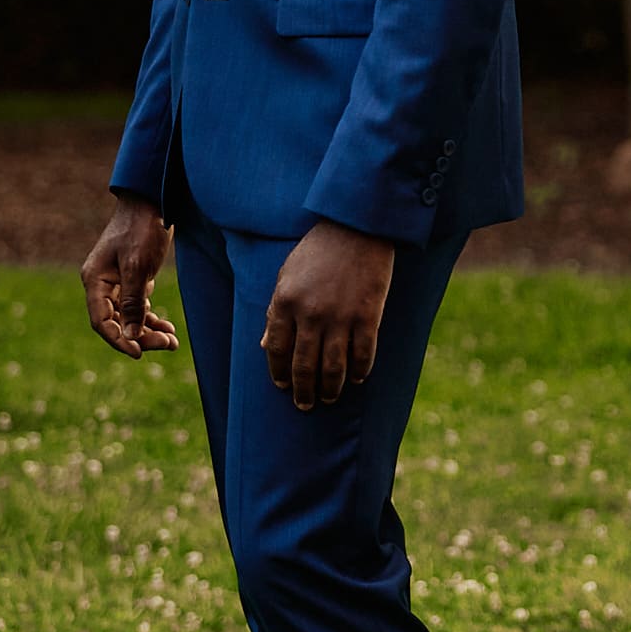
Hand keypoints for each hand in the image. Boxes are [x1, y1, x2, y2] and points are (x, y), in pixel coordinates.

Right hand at [81, 192, 179, 359]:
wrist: (154, 199)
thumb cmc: (143, 228)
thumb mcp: (138, 266)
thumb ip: (132, 302)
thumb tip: (129, 335)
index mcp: (95, 280)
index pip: (101, 321)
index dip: (119, 340)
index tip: (140, 353)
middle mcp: (102, 283)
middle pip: (116, 322)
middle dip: (141, 336)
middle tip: (167, 344)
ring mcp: (116, 281)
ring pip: (129, 316)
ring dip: (149, 330)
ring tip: (172, 341)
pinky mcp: (132, 277)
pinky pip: (138, 306)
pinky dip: (151, 317)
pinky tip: (167, 327)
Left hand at [262, 220, 395, 410]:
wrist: (356, 226)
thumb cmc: (318, 249)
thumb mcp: (286, 275)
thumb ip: (274, 310)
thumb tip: (263, 345)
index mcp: (285, 302)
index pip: (276, 349)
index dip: (278, 372)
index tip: (282, 386)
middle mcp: (310, 314)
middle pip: (304, 366)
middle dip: (303, 391)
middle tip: (306, 404)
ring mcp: (340, 317)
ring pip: (333, 367)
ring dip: (330, 388)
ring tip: (330, 398)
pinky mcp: (367, 316)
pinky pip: (363, 354)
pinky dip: (360, 371)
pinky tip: (358, 378)